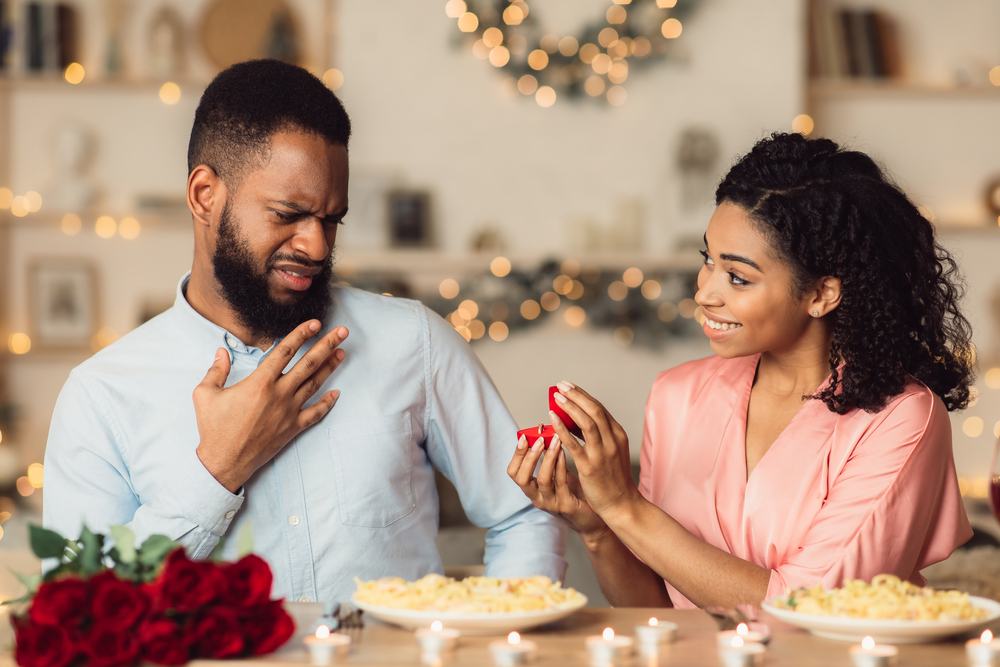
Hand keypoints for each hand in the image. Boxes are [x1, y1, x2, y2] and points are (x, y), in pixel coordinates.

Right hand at [193, 320, 347, 491]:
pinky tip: (337, 393)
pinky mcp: (293, 428)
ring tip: (342, 353)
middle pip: (308, 364)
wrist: (225, 461)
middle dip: (327, 345)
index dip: (301, 335)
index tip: (315, 323)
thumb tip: (221, 351)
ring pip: (315, 384)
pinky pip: (315, 413)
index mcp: (259, 382)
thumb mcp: (205, 394)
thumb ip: (216, 370)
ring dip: (330, 367)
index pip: (285, 351)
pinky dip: (328, 403)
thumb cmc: (214, 428)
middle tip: (342, 332)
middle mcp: (279, 394)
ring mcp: (289, 411)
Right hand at [507, 435, 606, 538]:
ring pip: (543, 480)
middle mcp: (537, 496)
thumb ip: (549, 456)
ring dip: (548, 458)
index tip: (524, 436)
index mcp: (531, 487)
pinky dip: (561, 466)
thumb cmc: (574, 490)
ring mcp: (551, 502)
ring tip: (555, 441)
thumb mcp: (557, 471)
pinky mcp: (566, 505)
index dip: (516, 454)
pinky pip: (561, 483)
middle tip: (539, 439)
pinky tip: (566, 453)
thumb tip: (544, 431)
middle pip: (521, 478)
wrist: (594, 513)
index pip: (513, 472)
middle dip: (529, 457)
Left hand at [548, 381, 638, 517]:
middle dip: (576, 395)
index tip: (569, 386)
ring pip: (586, 423)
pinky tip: (553, 420)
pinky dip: (563, 429)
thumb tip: (576, 416)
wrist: (622, 504)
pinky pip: (575, 444)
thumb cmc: (614, 477)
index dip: (582, 395)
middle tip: (560, 385)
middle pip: (594, 410)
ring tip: (556, 397)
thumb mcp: (612, 450)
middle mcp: (612, 440)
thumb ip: (599, 433)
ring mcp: (602, 453)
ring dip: (570, 407)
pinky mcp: (590, 467)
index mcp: (618, 434)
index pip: (599, 408)